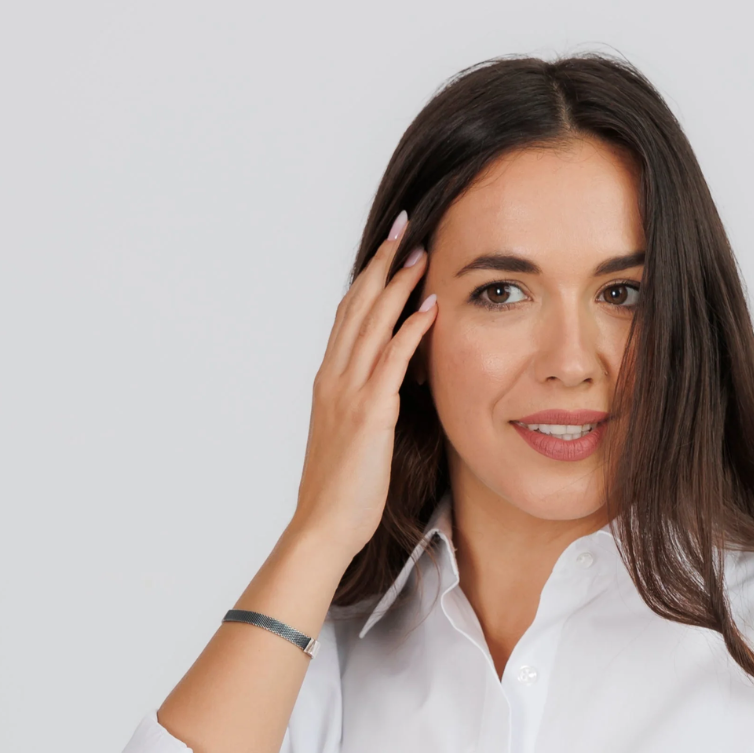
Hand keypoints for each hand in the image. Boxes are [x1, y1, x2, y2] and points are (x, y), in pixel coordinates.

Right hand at [289, 213, 436, 562]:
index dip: (367, 277)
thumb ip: (364, 407)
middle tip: (405, 226)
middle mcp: (333, 378)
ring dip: (398, 283)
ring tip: (421, 250)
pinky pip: (391, 359)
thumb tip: (386, 392)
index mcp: (327, 382)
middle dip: (381, 262)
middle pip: (357, 305)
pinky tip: (429, 305)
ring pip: (372, 322)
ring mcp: (348, 393)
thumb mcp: (351, 439)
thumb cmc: (340, 493)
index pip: (346, 315)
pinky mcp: (368, 413)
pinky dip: (410, 327)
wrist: (323, 526)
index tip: (387, 248)